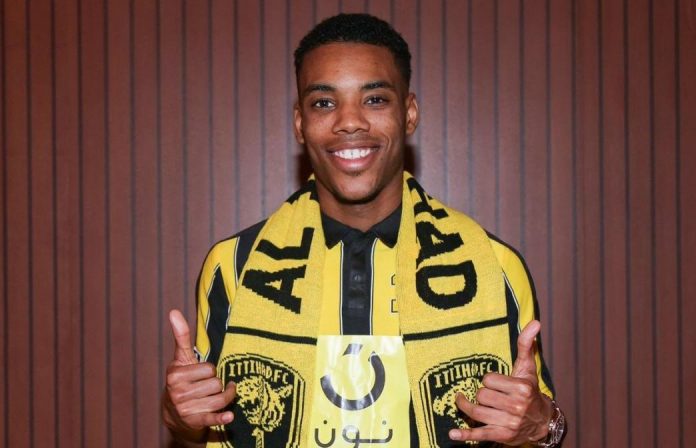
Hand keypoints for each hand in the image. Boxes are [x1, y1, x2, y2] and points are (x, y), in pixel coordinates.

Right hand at [162, 309, 236, 441]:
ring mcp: (186, 409)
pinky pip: (212, 419)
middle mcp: (178, 393)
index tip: (203, 373)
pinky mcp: (195, 422)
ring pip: (220, 399)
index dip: (210, 370)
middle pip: (216, 384)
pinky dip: (221, 418)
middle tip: (208, 387)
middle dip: (217, 384)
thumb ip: (181, 336)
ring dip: (225, 397)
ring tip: (220, 396)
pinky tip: (229, 417)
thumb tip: (173, 311)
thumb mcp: (181, 358)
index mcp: (175, 375)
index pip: (209, 368)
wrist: (175, 412)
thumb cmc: (183, 379)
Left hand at [448, 320, 553, 444]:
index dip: (488, 380)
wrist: (542, 421)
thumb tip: (535, 322)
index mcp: (521, 388)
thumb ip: (526, 344)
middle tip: (489, 395)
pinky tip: (453, 434)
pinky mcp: (502, 436)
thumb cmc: (530, 390)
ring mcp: (509, 423)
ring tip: (463, 403)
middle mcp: (516, 407)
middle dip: (481, 394)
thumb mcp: (528, 367)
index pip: (488, 380)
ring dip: (466, 408)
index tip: (496, 383)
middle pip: (481, 396)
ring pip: (476, 413)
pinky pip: (480, 435)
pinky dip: (465, 435)